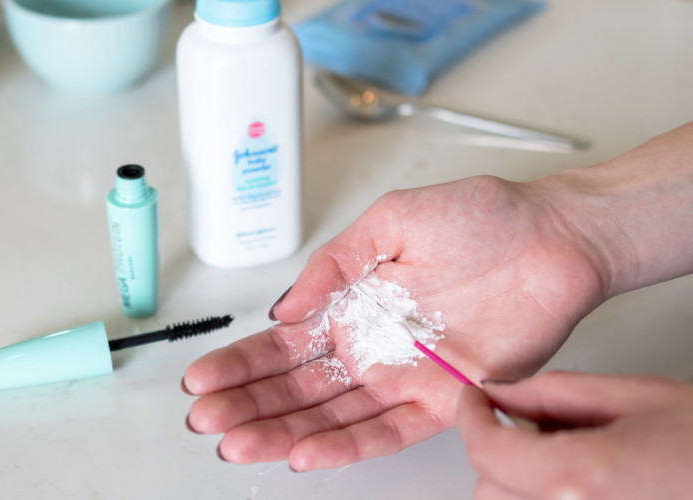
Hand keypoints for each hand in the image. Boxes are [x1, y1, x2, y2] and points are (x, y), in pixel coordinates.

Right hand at [183, 176, 606, 469]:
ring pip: (332, 414)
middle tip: (206, 419)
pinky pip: (387, 429)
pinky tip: (305, 454)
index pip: (284, 344)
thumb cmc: (479, 218)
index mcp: (352, 305)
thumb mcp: (390, 220)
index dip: (241, 363)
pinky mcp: (443, 398)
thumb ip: (335, 263)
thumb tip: (284, 306)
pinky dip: (346, 444)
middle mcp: (371, 346)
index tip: (201, 378)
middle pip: (297, 386)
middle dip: (247, 404)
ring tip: (237, 443)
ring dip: (283, 430)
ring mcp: (403, 375)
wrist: (550, 238)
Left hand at [457, 371, 692, 498]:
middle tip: (528, 425)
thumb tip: (500, 394)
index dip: (470, 419)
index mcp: (581, 479)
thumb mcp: (635, 397)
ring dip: (518, 486)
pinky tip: (585, 483)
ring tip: (566, 455)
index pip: (485, 453)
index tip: (473, 400)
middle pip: (490, 493)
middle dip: (497, 454)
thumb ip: (553, 394)